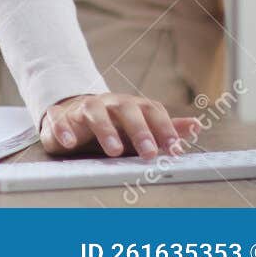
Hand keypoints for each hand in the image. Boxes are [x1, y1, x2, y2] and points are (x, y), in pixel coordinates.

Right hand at [40, 92, 202, 158]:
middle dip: (139, 130)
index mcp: (130, 106)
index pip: (151, 110)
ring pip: (94, 111)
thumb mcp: (138, 127)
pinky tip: (70, 142)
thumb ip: (165, 129)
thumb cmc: (111, 125)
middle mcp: (108, 104)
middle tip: (149, 152)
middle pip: (125, 108)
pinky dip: (63, 129)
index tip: (174, 148)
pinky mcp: (59, 117)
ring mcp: (82, 109)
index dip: (163, 128)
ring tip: (114, 151)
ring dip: (105, 130)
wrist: (72, 115)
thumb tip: (196, 126)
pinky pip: (59, 119)